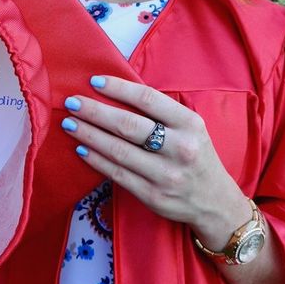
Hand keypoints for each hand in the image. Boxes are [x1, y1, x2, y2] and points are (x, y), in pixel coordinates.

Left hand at [61, 75, 250, 245]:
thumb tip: (118, 92)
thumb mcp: (192, 129)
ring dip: (89, 135)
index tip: (94, 81)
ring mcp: (166, 174)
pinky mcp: (153, 196)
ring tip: (69, 123)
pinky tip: (81, 148)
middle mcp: (180, 148)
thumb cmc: (197, 156)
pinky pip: (117, 174)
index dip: (118, 88)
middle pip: (128, 125)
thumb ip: (162, 113)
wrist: (215, 202)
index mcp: (190, 124)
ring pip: (119, 151)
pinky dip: (96, 160)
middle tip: (72, 102)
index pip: (148, 99)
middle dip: (95, 112)